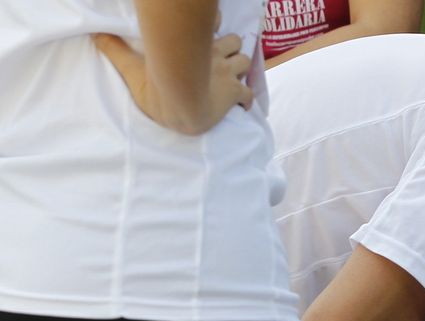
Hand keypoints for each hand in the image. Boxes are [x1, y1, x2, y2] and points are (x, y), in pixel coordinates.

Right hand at [93, 32, 252, 135]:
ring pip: (245, 62)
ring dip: (242, 68)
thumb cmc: (156, 89)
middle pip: (235, 41)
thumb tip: (94, 34)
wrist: (179, 107)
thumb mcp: (132, 68)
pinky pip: (249, 94)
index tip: (214, 29)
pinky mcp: (234, 93)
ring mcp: (226, 74)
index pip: (213, 26)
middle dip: (232, 47)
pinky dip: (248, 99)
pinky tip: (244, 105)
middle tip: (224, 57)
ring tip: (234, 76)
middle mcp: (214, 56)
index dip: (216, 27)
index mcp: (194, 47)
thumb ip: (116, 50)